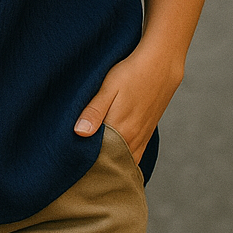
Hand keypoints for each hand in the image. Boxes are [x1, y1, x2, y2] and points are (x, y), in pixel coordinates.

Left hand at [73, 44, 184, 161]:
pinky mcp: (148, 132)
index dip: (86, 163)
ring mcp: (142, 137)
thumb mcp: (108, 87)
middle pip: (113, 163)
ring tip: (94, 164)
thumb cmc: (132, 72)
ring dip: (111, 163)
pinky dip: (124, 159)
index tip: (71, 164)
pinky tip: (114, 154)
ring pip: (125, 160)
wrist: (162, 64)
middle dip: (97, 167)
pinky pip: (135, 155)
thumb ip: (94, 111)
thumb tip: (79, 133)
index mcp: (121, 130)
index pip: (100, 158)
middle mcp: (133, 139)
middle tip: (80, 167)